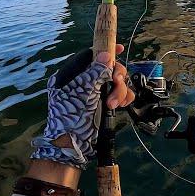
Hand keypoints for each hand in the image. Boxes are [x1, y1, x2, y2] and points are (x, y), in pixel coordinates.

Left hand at [31, 44, 134, 169]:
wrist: (74, 147)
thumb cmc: (72, 118)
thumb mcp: (83, 91)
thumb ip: (95, 72)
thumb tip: (107, 54)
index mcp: (72, 76)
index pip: (90, 56)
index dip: (105, 51)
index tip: (120, 48)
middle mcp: (85, 83)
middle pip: (107, 68)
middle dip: (115, 77)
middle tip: (117, 83)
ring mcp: (96, 95)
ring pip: (116, 83)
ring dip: (120, 91)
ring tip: (114, 104)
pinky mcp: (105, 106)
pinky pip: (120, 95)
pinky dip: (123, 99)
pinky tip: (121, 106)